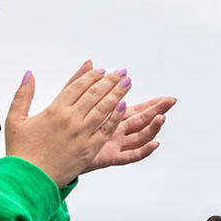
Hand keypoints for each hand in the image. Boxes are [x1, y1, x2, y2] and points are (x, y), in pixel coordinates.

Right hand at [4, 65, 130, 186]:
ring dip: (117, 94)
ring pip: (104, 108)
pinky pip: (106, 130)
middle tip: (121, 73)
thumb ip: (23, 94)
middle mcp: (71, 120)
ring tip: (127, 83)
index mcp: (54, 110)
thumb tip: (29, 74)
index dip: (91, 77)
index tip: (101, 70)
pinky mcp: (89, 150)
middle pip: (95, 94)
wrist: (28, 179)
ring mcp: (82, 135)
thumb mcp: (15, 119)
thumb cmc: (21, 151)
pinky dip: (115, 117)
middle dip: (110, 81)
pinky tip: (124, 107)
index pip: (77, 86)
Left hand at [57, 62, 175, 173]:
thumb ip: (80, 82)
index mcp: (109, 119)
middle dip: (157, 111)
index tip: (166, 97)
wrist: (49, 156)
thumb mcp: (69, 101)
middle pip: (142, 120)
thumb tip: (90, 63)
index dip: (151, 104)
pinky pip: (130, 156)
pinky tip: (155, 144)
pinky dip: (143, 151)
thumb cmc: (58, 131)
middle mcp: (116, 132)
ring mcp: (114, 145)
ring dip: (152, 128)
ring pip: (139, 137)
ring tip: (161, 117)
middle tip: (171, 101)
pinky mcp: (109, 157)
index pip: (136, 109)